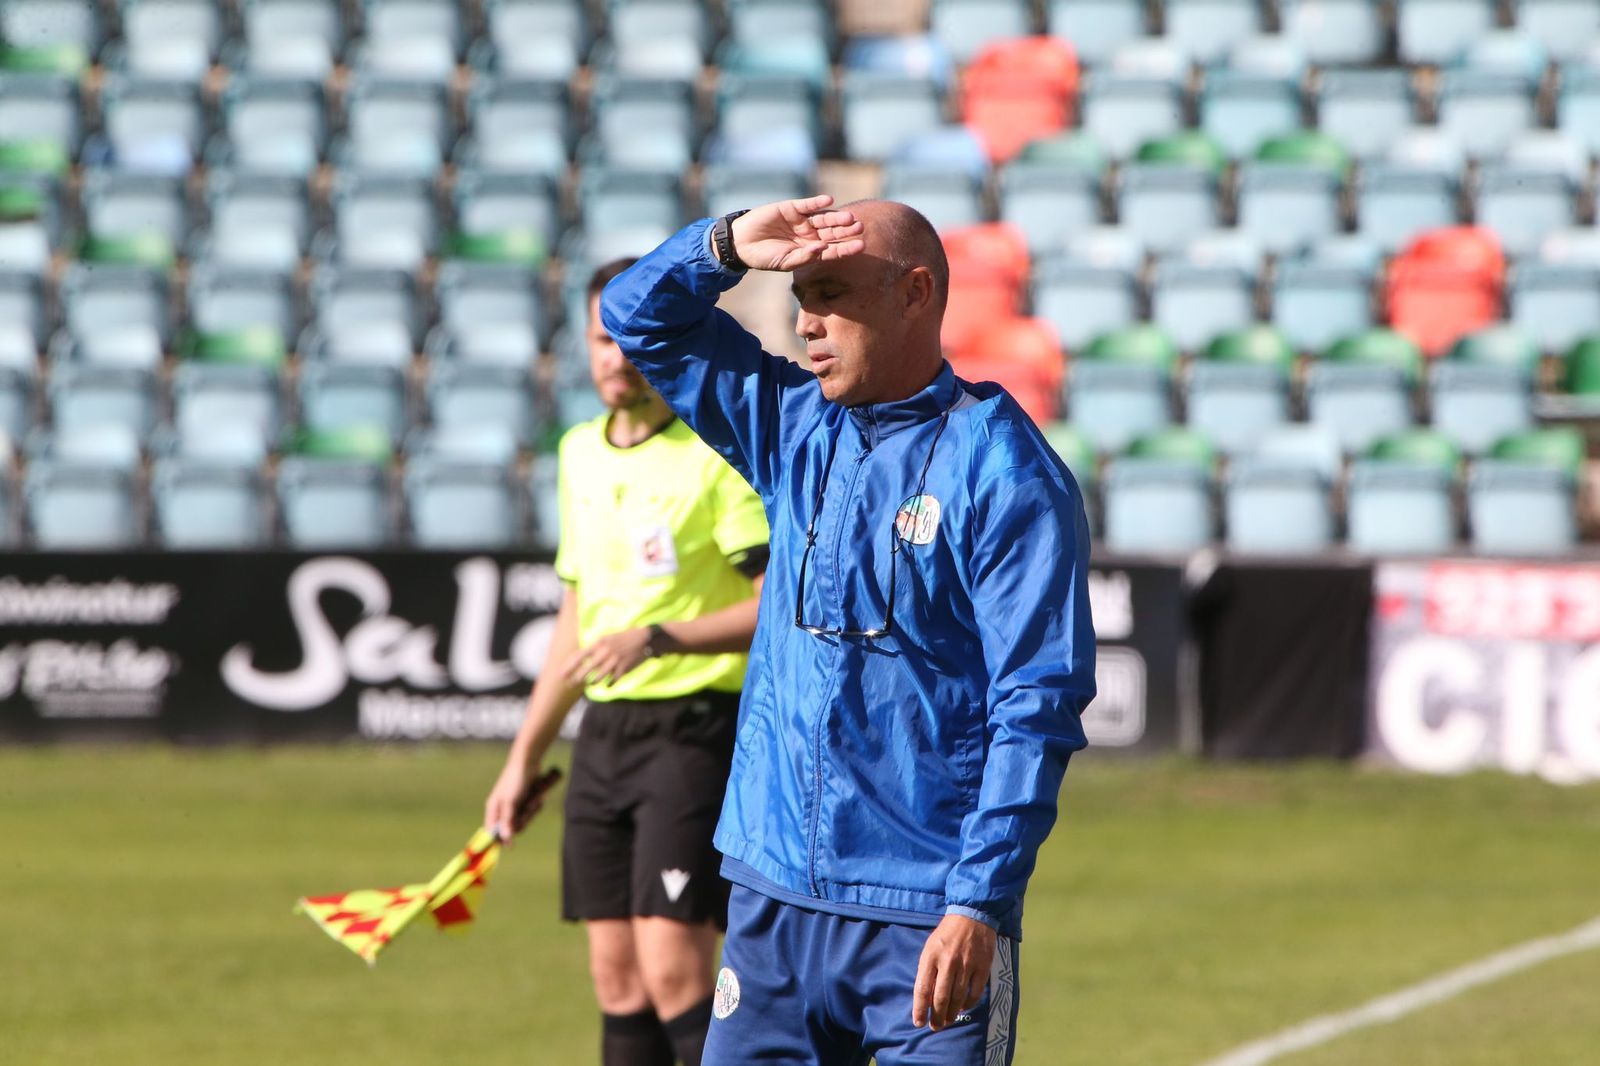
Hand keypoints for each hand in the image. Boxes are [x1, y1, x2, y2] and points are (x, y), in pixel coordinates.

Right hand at [483, 760, 550, 840]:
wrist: (528, 760)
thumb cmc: (516, 780)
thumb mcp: (510, 801)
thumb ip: (507, 820)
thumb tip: (505, 838)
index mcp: (493, 808)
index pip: (492, 831)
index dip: (500, 839)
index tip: (510, 846)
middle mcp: (503, 808)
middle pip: (513, 827)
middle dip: (524, 820)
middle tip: (528, 808)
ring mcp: (515, 805)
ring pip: (525, 819)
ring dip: (532, 811)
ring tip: (533, 798)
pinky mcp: (525, 800)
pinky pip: (532, 810)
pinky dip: (536, 804)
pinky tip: (537, 794)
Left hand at [565, 626, 652, 687]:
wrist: (644, 639)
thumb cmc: (624, 638)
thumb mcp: (607, 638)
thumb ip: (595, 648)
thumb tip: (582, 658)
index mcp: (599, 644)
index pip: (579, 656)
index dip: (568, 667)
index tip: (561, 675)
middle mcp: (605, 652)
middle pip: (586, 669)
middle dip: (577, 678)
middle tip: (572, 684)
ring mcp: (614, 661)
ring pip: (598, 677)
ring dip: (592, 682)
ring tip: (589, 684)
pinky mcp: (623, 668)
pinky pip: (612, 680)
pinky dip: (609, 684)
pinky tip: (608, 685)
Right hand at [728, 195, 865, 272]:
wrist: (742, 243)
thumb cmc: (765, 257)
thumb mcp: (785, 262)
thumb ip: (804, 257)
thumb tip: (823, 249)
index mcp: (810, 251)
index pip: (833, 250)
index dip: (847, 248)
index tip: (861, 246)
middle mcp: (809, 235)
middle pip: (832, 232)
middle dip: (846, 231)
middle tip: (860, 227)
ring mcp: (801, 221)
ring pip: (824, 218)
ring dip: (836, 217)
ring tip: (849, 217)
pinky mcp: (791, 208)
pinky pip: (808, 205)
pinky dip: (818, 202)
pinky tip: (829, 201)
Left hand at [912, 914, 996, 1030]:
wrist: (972, 916)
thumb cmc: (947, 934)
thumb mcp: (930, 947)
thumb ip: (928, 970)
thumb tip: (925, 997)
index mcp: (931, 956)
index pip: (923, 988)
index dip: (920, 1009)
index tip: (918, 1022)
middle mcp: (948, 962)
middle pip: (941, 998)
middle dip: (937, 1017)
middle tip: (935, 1027)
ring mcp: (966, 965)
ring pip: (958, 998)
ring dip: (952, 1014)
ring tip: (947, 1021)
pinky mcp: (982, 967)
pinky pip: (975, 993)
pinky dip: (968, 1004)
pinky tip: (963, 1008)